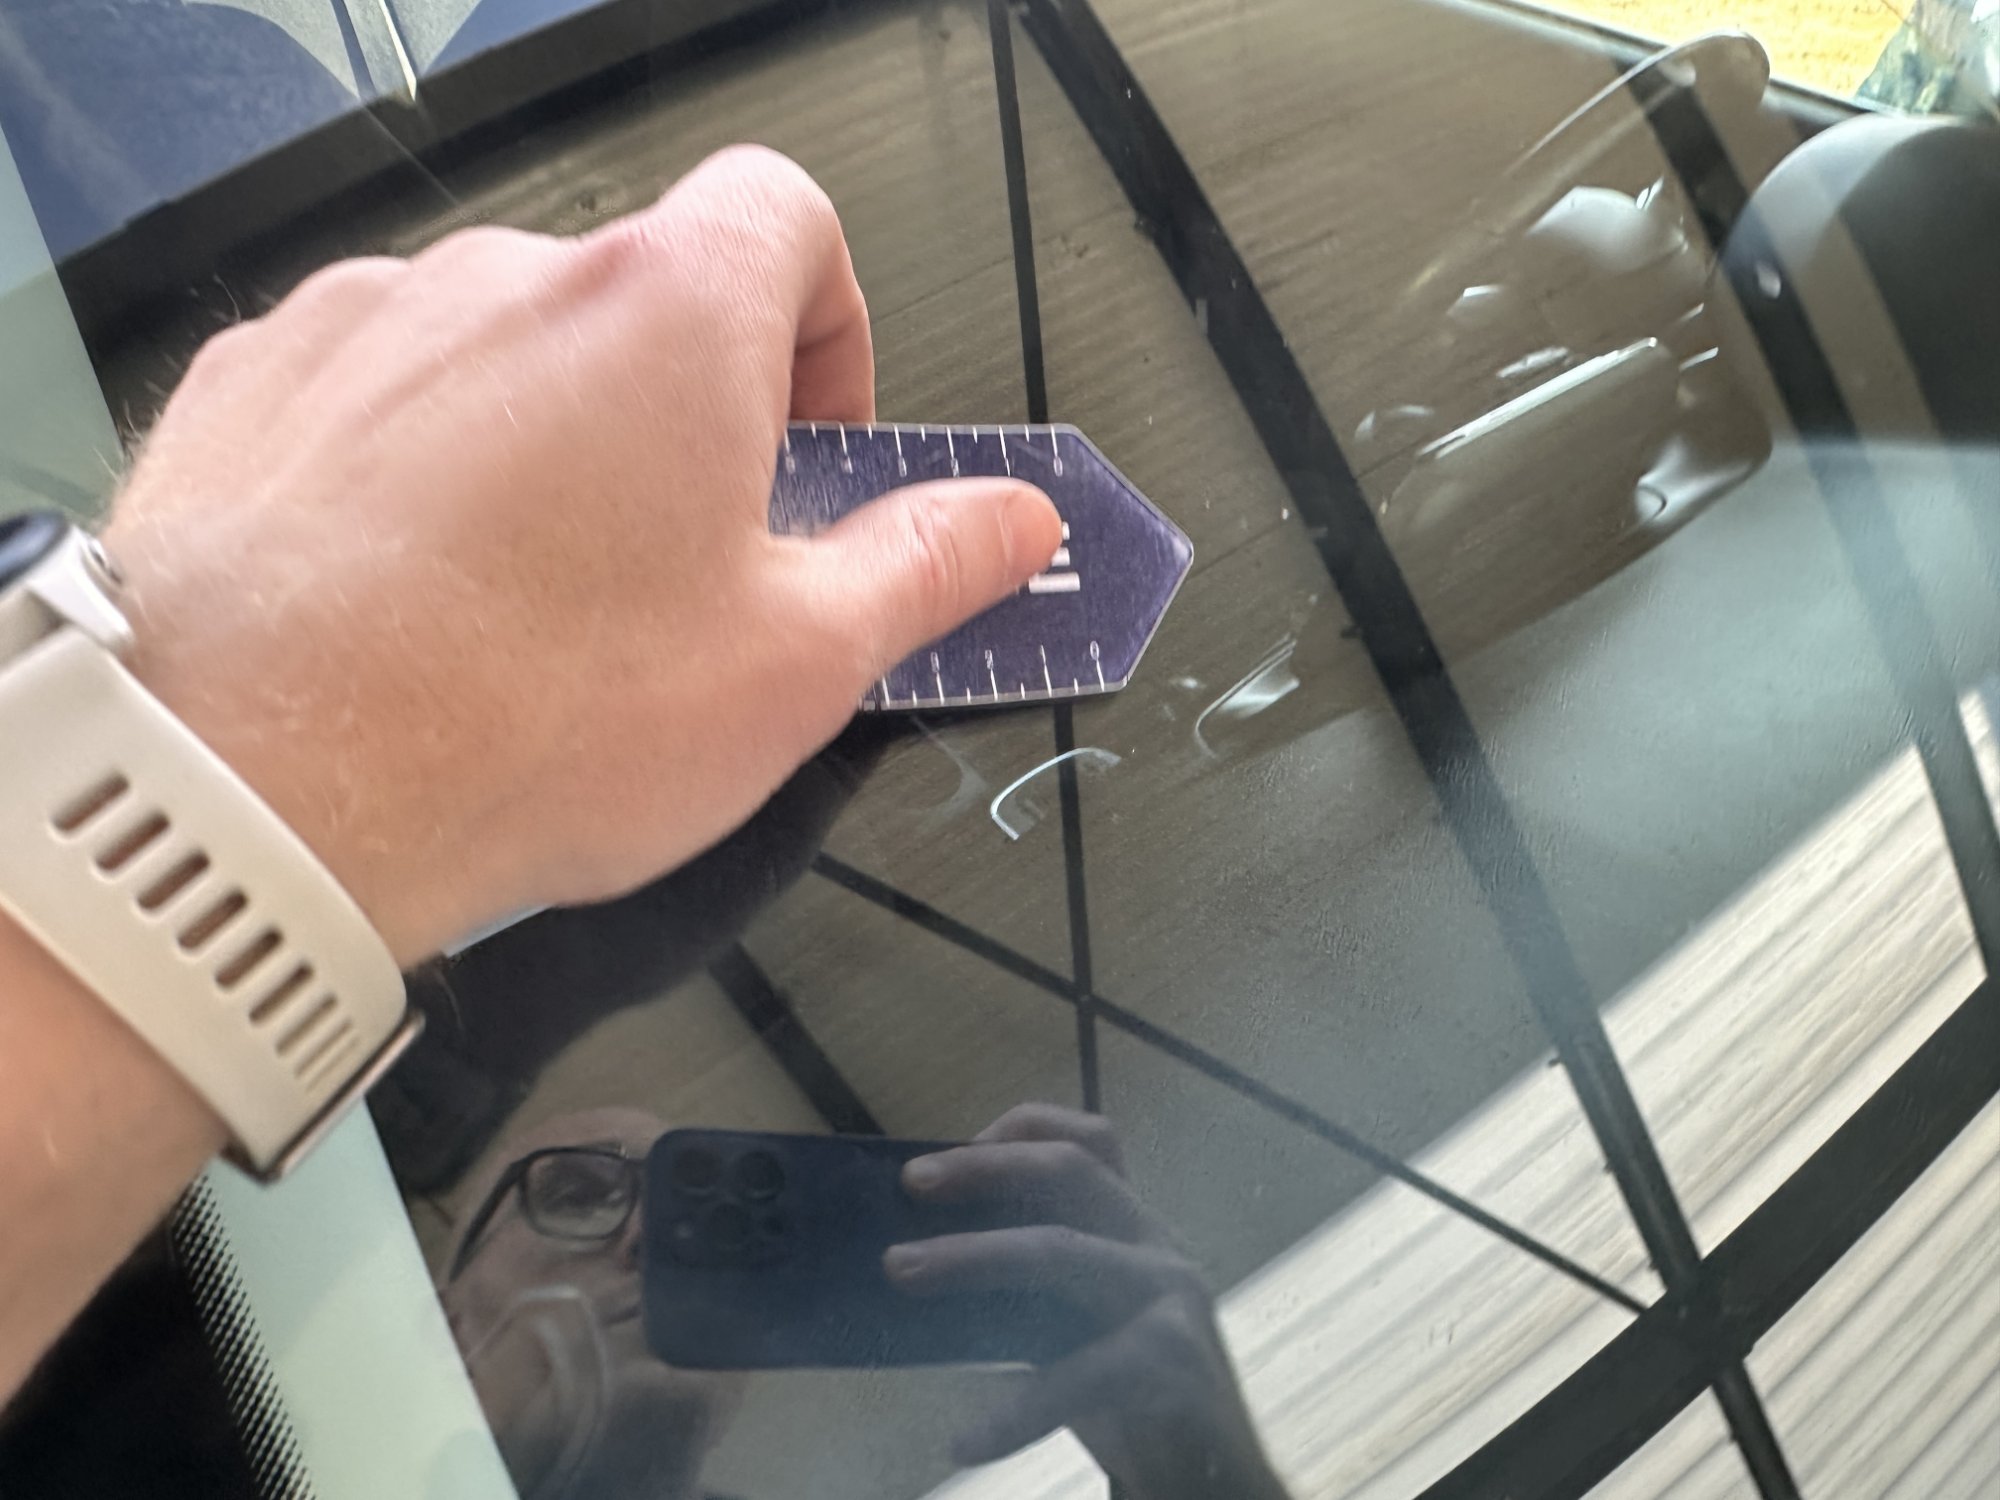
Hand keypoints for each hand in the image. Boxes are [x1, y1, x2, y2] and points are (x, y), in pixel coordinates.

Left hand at [104, 145, 1059, 963]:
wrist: (252, 785)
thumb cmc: (530, 719)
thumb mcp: (794, 665)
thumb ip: (925, 568)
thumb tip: (1013, 523)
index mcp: (671, 313)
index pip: (789, 215)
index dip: (829, 323)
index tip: (811, 445)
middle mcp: (513, 277)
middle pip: (643, 299)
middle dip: (687, 414)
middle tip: (686, 568)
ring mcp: (366, 320)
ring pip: (505, 351)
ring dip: (547, 443)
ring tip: (534, 607)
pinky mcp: (254, 387)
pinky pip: (374, 394)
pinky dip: (416, 467)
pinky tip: (412, 597)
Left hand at [888, 1105, 1290, 1499]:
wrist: (1214, 1474)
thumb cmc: (1129, 1390)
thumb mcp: (1079, 1319)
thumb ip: (1027, 1285)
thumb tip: (916, 1260)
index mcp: (1132, 1225)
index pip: (1090, 1139)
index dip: (1021, 1129)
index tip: (952, 1149)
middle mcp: (1155, 1244)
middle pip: (1071, 1171)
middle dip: (984, 1167)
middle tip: (910, 1183)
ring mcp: (1170, 1298)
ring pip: (1061, 1250)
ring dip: (972, 1255)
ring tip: (899, 1270)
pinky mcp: (1171, 1363)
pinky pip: (1077, 1377)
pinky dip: (1013, 1412)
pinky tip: (964, 1441)